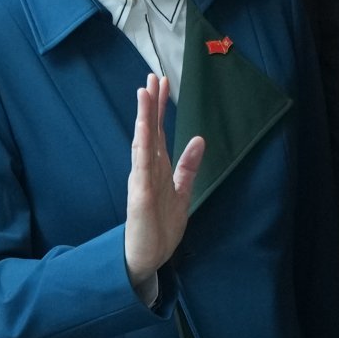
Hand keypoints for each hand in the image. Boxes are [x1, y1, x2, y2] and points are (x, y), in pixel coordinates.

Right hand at [122, 72, 208, 296]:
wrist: (146, 259)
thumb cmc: (159, 228)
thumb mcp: (181, 193)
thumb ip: (188, 168)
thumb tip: (198, 139)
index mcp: (157, 169)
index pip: (157, 132)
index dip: (159, 108)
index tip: (162, 83)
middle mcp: (146, 171)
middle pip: (148, 132)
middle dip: (150, 105)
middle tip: (152, 77)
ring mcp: (141, 182)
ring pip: (142, 145)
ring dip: (143, 119)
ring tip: (144, 95)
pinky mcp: (139, 198)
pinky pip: (141, 170)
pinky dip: (142, 151)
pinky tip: (143, 134)